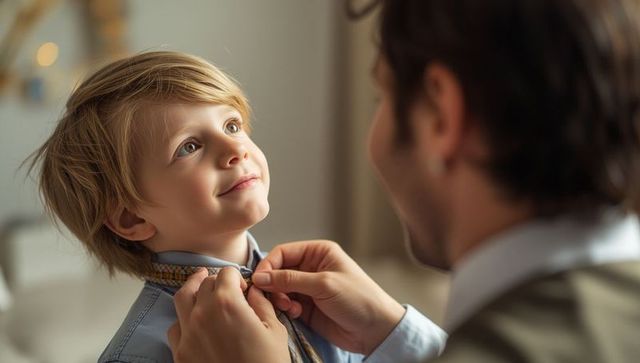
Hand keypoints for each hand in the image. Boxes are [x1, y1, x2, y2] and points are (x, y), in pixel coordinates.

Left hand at [167, 267, 290, 362]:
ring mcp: (187, 334)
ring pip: (181, 298)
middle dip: (217, 281)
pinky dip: (184, 320)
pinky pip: (175, 327)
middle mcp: (202, 313)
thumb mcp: (275, 330)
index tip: (244, 287)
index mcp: (227, 302)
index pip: (226, 273)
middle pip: (204, 283)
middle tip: (227, 289)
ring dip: (193, 291)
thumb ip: (262, 304)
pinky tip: (194, 324)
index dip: (237, 277)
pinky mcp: (180, 354)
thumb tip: (254, 292)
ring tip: (200, 288)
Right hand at [252, 240, 405, 354]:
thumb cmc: (358, 299)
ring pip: (279, 289)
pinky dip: (285, 309)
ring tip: (288, 307)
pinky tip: (295, 314)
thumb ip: (290, 279)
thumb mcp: (324, 284)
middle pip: (278, 271)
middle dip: (273, 284)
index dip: (268, 265)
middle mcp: (311, 267)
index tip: (258, 280)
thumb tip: (260, 277)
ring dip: (279, 298)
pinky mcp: (307, 307)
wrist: (375, 330)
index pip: (283, 252)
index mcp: (318, 252)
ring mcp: (308, 288)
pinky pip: (286, 304)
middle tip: (275, 298)